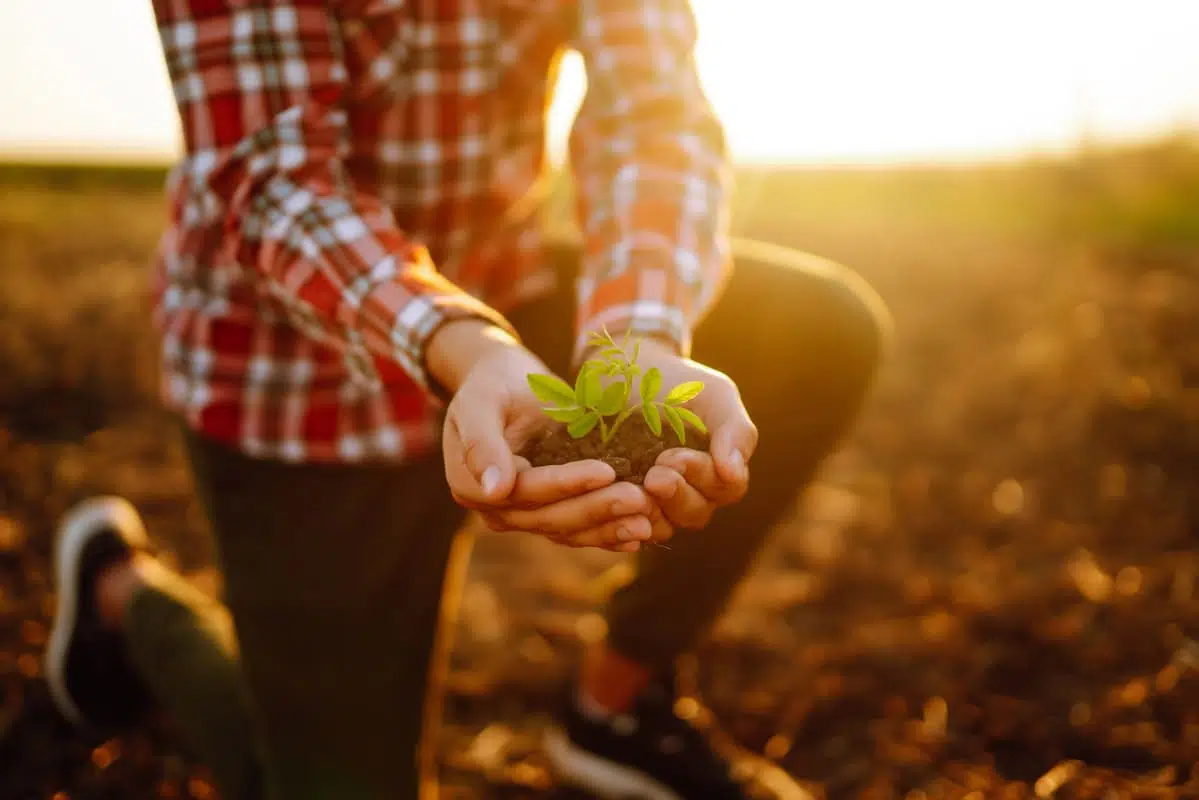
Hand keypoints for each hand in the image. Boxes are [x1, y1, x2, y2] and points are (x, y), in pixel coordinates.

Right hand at [434, 320, 656, 551]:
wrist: (505, 381)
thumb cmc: (493, 382)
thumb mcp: (482, 400)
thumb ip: (481, 442)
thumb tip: (495, 490)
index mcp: (471, 484)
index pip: (526, 491)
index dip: (566, 485)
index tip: (606, 471)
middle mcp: (495, 508)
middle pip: (550, 517)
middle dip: (596, 508)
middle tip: (640, 499)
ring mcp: (522, 515)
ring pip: (568, 530)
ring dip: (609, 527)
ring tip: (649, 521)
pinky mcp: (547, 512)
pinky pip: (578, 529)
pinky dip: (609, 532)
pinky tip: (642, 532)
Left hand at [634, 339, 757, 531]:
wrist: (628, 368)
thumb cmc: (679, 382)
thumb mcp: (714, 395)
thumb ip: (734, 430)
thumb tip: (734, 474)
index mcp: (719, 469)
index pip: (725, 489)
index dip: (702, 478)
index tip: (674, 457)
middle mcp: (692, 492)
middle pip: (695, 513)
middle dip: (676, 495)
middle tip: (654, 475)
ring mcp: (656, 500)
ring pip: (663, 525)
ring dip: (651, 513)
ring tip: (634, 490)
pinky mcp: (622, 501)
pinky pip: (628, 523)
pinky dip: (623, 518)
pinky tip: (610, 503)